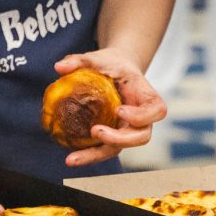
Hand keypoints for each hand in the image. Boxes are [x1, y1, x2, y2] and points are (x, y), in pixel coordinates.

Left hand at [54, 48, 166, 166]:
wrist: (114, 71)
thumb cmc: (110, 64)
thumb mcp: (97, 58)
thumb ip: (80, 60)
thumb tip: (58, 67)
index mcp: (145, 96)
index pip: (156, 110)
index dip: (142, 116)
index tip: (119, 110)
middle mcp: (142, 118)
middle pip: (141, 136)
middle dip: (120, 139)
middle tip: (95, 131)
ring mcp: (128, 130)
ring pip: (120, 148)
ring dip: (98, 155)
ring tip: (73, 157)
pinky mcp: (113, 136)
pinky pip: (105, 150)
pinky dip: (89, 155)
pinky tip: (71, 158)